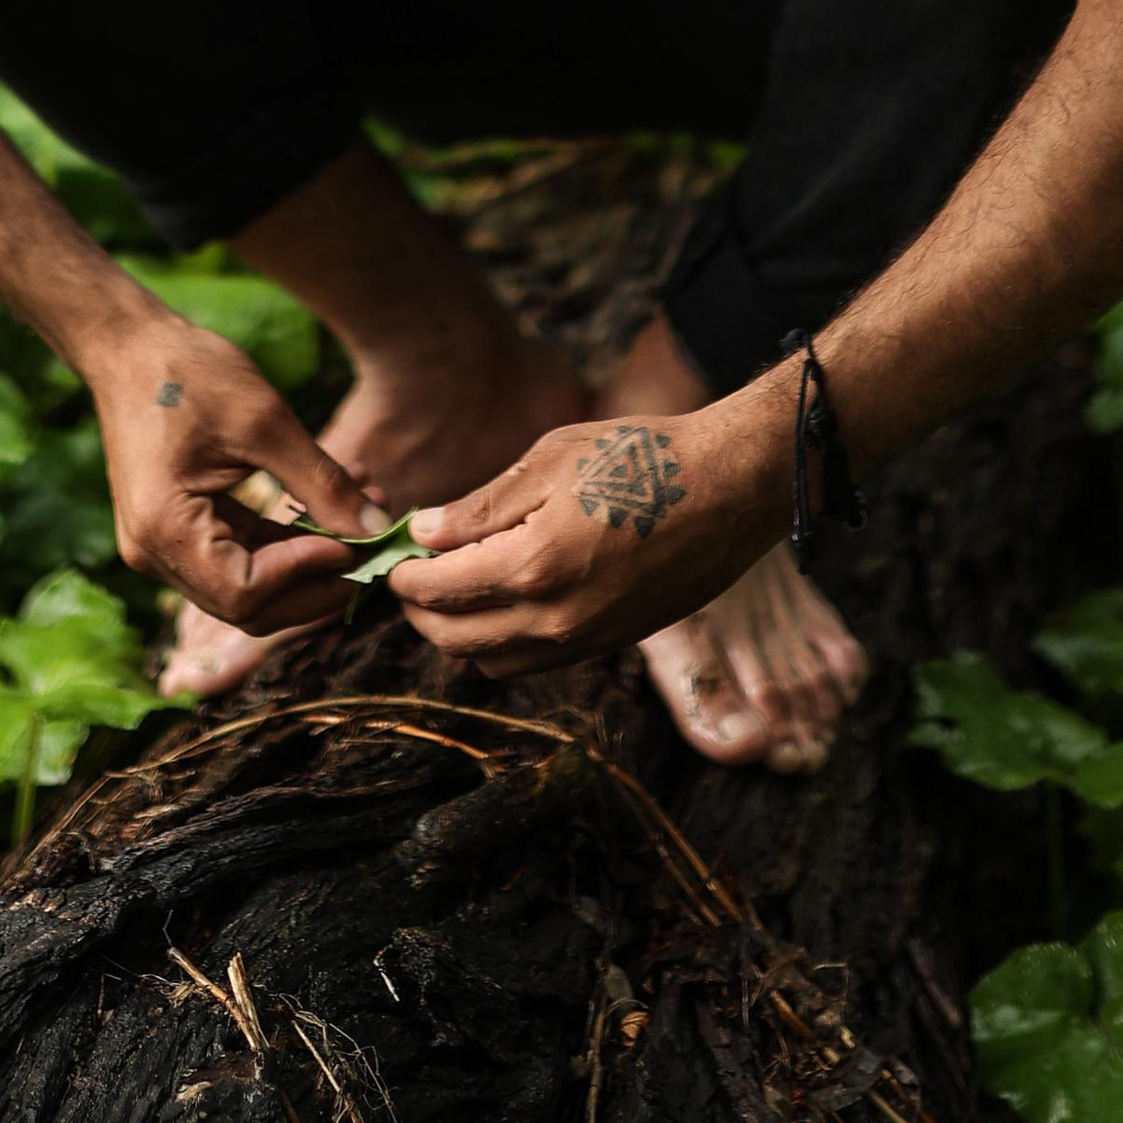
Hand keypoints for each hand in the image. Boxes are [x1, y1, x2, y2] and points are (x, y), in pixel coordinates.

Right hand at [87, 313, 388, 633]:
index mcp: (164, 529)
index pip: (245, 592)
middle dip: (316, 580)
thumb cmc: (189, 372)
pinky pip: (238, 555)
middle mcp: (155, 553)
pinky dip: (286, 539)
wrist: (131, 346)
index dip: (307, 575)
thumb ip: (321, 482)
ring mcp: (163, 546)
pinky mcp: (179, 530)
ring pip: (248, 584)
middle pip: (247, 603)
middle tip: (372, 546)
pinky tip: (331, 504)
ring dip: (308, 558)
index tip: (356, 541)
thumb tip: (377, 527)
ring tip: (364, 512)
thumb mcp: (265, 421)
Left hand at [388, 395, 783, 677]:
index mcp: (532, 566)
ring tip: (456, 588)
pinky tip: (507, 597)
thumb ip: (481, 506)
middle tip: (410, 577)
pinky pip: (537, 663)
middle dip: (420, 613)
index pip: (437, 591)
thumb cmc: (643, 457)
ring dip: (462, 635)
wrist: (732, 487)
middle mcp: (555, 620)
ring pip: (493, 664)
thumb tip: (423, 534)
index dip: (401, 576)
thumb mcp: (551, 460)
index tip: (390, 556)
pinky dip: (506, 642)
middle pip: (455, 642)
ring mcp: (587, 639)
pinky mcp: (613, 643)